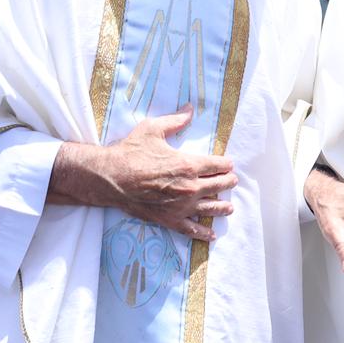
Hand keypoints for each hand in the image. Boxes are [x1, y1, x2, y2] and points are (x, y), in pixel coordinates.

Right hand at [55, 105, 237, 241]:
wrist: (111, 177)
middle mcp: (190, 187)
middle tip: (232, 181)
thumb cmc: (131, 152)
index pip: (218, 165)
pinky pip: (192, 229)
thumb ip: (175, 120)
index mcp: (188, 164)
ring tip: (229, 207)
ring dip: (223, 207)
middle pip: (219, 186)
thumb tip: (190, 108)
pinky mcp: (170, 219)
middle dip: (228, 182)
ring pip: (211, 209)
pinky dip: (203, 233)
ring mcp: (181, 206)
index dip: (227, 164)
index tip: (229, 164)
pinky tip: (211, 234)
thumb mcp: (153, 129)